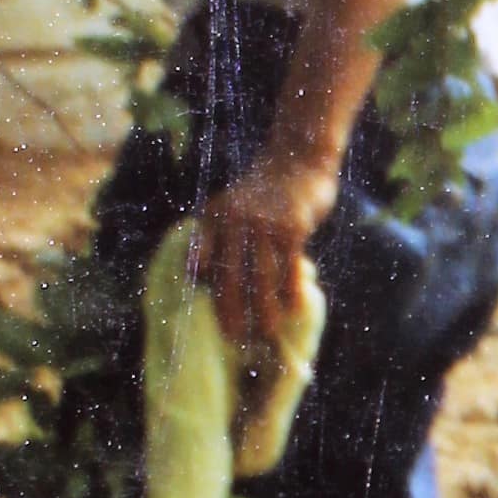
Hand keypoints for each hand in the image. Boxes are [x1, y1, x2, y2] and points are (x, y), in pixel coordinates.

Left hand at [187, 156, 338, 347]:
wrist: (298, 159)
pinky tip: (293, 308)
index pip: (203, 262)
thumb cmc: (266, 192)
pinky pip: (289, 267)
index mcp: (213, 216)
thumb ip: (216, 236)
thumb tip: (198, 274)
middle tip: (234, 338)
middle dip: (231, 310)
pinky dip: (291, 290)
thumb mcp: (232, 207)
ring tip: (266, 332)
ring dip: (264, 309)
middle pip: (230, 275)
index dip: (205, 291)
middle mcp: (233, 220)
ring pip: (261, 277)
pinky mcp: (291, 227)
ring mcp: (263, 223)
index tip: (207, 317)